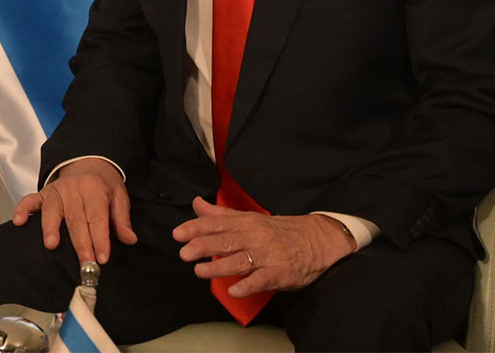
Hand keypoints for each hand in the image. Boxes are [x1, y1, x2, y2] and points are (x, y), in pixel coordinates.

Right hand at [12, 157, 136, 265]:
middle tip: (83, 263)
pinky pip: (30, 200)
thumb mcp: (119, 196)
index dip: (100, 239)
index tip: (101, 258)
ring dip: (51, 227)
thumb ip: (122, 219)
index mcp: (95, 189)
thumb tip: (130, 240)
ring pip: (53, 210)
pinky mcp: (43, 192)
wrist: (88, 161)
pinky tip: (18, 222)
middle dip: (80, 243)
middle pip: (76, 219)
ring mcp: (56, 190)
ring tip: (51, 245)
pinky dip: (22, 209)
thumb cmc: (104, 184)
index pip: (97, 218)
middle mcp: (74, 188)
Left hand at [172, 197, 356, 295]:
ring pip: (240, 260)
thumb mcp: (249, 218)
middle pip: (225, 241)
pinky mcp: (280, 273)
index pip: (216, 223)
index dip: (195, 228)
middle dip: (202, 246)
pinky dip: (248, 285)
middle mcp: (254, 237)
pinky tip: (234, 290)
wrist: (316, 239)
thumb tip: (196, 204)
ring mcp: (267, 255)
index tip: (178, 234)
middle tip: (184, 254)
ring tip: (200, 271)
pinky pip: (262, 280)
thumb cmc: (277, 230)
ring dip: (218, 266)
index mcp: (245, 222)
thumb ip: (220, 215)